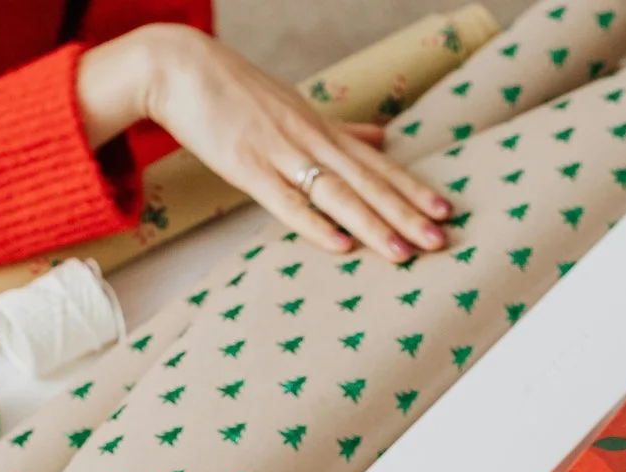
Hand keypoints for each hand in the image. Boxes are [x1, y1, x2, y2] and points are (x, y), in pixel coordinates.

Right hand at [77, 25, 453, 261]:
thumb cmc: (235, 91)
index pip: (377, 164)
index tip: (447, 209)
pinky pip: (284, 200)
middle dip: (406, 212)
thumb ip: (340, 128)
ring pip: (335, 193)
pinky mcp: (245, 165)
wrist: (178, 66)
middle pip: (366, 181)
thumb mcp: (295, 107)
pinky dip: (313, 223)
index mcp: (321, 128)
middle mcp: (308, 138)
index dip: (412, 187)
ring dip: (372, 224)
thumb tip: (382, 138)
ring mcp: (278, 151)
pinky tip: (340, 245)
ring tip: (404, 252)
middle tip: (442, 240)